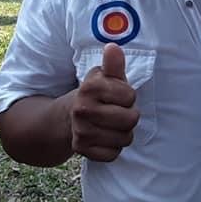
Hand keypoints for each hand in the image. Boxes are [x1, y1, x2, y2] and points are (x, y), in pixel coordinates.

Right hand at [71, 44, 138, 161]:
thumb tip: (113, 47)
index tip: (118, 95)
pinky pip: (113, 154)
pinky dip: (113, 148)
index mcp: (89, 87)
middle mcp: (82, 109)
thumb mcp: (104, 77)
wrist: (69, 116)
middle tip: (118, 112)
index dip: (128, 96)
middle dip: (129, 116)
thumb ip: (113, 64)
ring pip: (124, 138)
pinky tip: (106, 137)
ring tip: (113, 125)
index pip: (130, 96)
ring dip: (123, 133)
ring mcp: (81, 131)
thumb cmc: (97, 94)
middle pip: (130, 119)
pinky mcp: (82, 149)